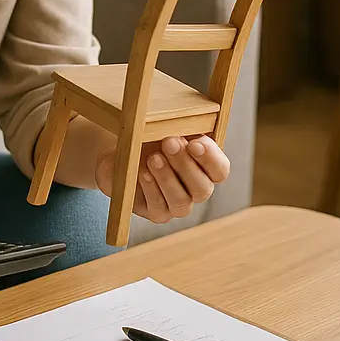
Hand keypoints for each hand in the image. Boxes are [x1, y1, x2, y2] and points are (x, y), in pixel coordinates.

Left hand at [94, 135, 229, 223]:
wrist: (119, 149)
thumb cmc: (148, 136)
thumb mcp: (166, 128)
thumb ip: (182, 127)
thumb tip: (185, 128)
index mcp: (205, 167)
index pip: (220, 170)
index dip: (210, 159)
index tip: (195, 143)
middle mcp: (195, 189)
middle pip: (203, 188)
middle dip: (185, 165)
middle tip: (168, 143)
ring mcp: (176, 204)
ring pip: (181, 201)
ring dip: (167, 178)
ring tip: (153, 158)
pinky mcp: (156, 213)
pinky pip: (159, 208)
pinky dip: (151, 189)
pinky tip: (143, 173)